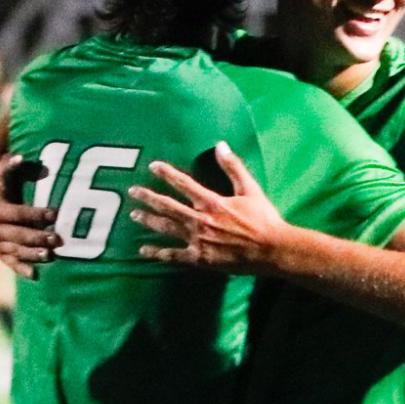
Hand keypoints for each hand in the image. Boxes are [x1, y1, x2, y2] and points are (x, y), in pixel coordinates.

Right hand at [0, 153, 57, 280]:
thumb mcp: (7, 170)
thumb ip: (12, 165)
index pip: (16, 213)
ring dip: (32, 254)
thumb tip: (20, 158)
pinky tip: (36, 275)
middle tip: (59, 238)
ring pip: (14, 250)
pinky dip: (21, 269)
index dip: (35, 214)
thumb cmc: (6, 181)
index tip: (56, 212)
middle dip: (37, 237)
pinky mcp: (1, 252)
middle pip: (15, 234)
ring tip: (52, 255)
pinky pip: (10, 262)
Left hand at [129, 141, 289, 271]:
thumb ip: (233, 167)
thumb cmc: (263, 219)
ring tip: (134, 216)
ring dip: (149, 221)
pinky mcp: (200, 259)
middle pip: (168, 206)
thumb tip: (220, 145)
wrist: (271, 250)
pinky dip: (158, 254)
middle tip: (133, 192)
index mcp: (212, 202)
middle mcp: (201, 220)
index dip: (166, 173)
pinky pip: (174, 256)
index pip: (183, 183)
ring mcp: (198, 240)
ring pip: (167, 228)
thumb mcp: (250, 189)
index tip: (152, 166)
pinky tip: (144, 252)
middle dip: (148, 197)